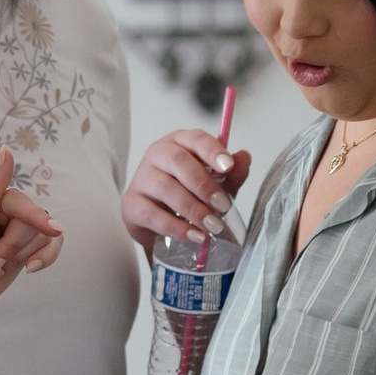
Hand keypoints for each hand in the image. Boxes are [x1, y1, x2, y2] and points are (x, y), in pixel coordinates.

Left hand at [0, 148, 62, 324]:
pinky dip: (45, 258)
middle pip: (34, 221)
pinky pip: (52, 245)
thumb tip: (7, 150)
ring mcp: (17, 225)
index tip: (52, 230)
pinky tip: (31, 269)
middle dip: (13, 248)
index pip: (22, 201)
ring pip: (44, 235)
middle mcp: (4, 204)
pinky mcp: (26, 245)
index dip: (33, 219)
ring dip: (20, 257)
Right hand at [120, 126, 251, 250]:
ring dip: (193, 208)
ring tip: (211, 226)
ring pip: (166, 188)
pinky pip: (153, 214)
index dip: (213, 151)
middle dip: (204, 185)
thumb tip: (244, 157)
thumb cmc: (190, 195)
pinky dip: (176, 227)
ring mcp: (142, 177)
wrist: (160, 224)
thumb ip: (232, 174)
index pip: (196, 138)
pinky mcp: (131, 203)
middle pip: (178, 161)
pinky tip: (194, 236)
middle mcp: (158, 154)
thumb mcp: (216, 184)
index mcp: (180, 142)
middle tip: (222, 206)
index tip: (228, 166)